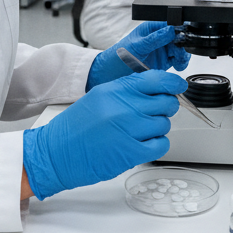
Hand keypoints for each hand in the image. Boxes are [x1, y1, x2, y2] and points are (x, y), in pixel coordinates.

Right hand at [22, 70, 187, 198]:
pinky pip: (161, 144)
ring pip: (165, 124)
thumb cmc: (75, 128)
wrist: (55, 153)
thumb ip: (126, 91)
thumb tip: (155, 90)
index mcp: (115, 90)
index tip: (177, 87)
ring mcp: (129, 130)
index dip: (172, 83)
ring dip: (158, 128)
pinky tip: (144, 144)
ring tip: (140, 132)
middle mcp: (123, 107)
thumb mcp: (98, 97)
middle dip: (165, 108)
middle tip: (155, 113)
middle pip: (166, 102)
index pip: (156, 80)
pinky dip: (157, 144)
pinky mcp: (131, 153)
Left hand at [86, 21, 189, 88]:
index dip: (178, 31)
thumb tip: (170, 29)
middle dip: (182, 45)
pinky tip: (178, 66)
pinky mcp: (164, 62)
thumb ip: (154, 38)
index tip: (182, 38)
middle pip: (178, 38)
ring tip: (179, 62)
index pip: (171, 25)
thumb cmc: (119, 55)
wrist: (112, 73)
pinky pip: (177, 61)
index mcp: (152, 28)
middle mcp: (159, 38)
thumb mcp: (137, 46)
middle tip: (180, 53)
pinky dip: (181, 64)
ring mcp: (162, 50)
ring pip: (180, 50)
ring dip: (183, 55)